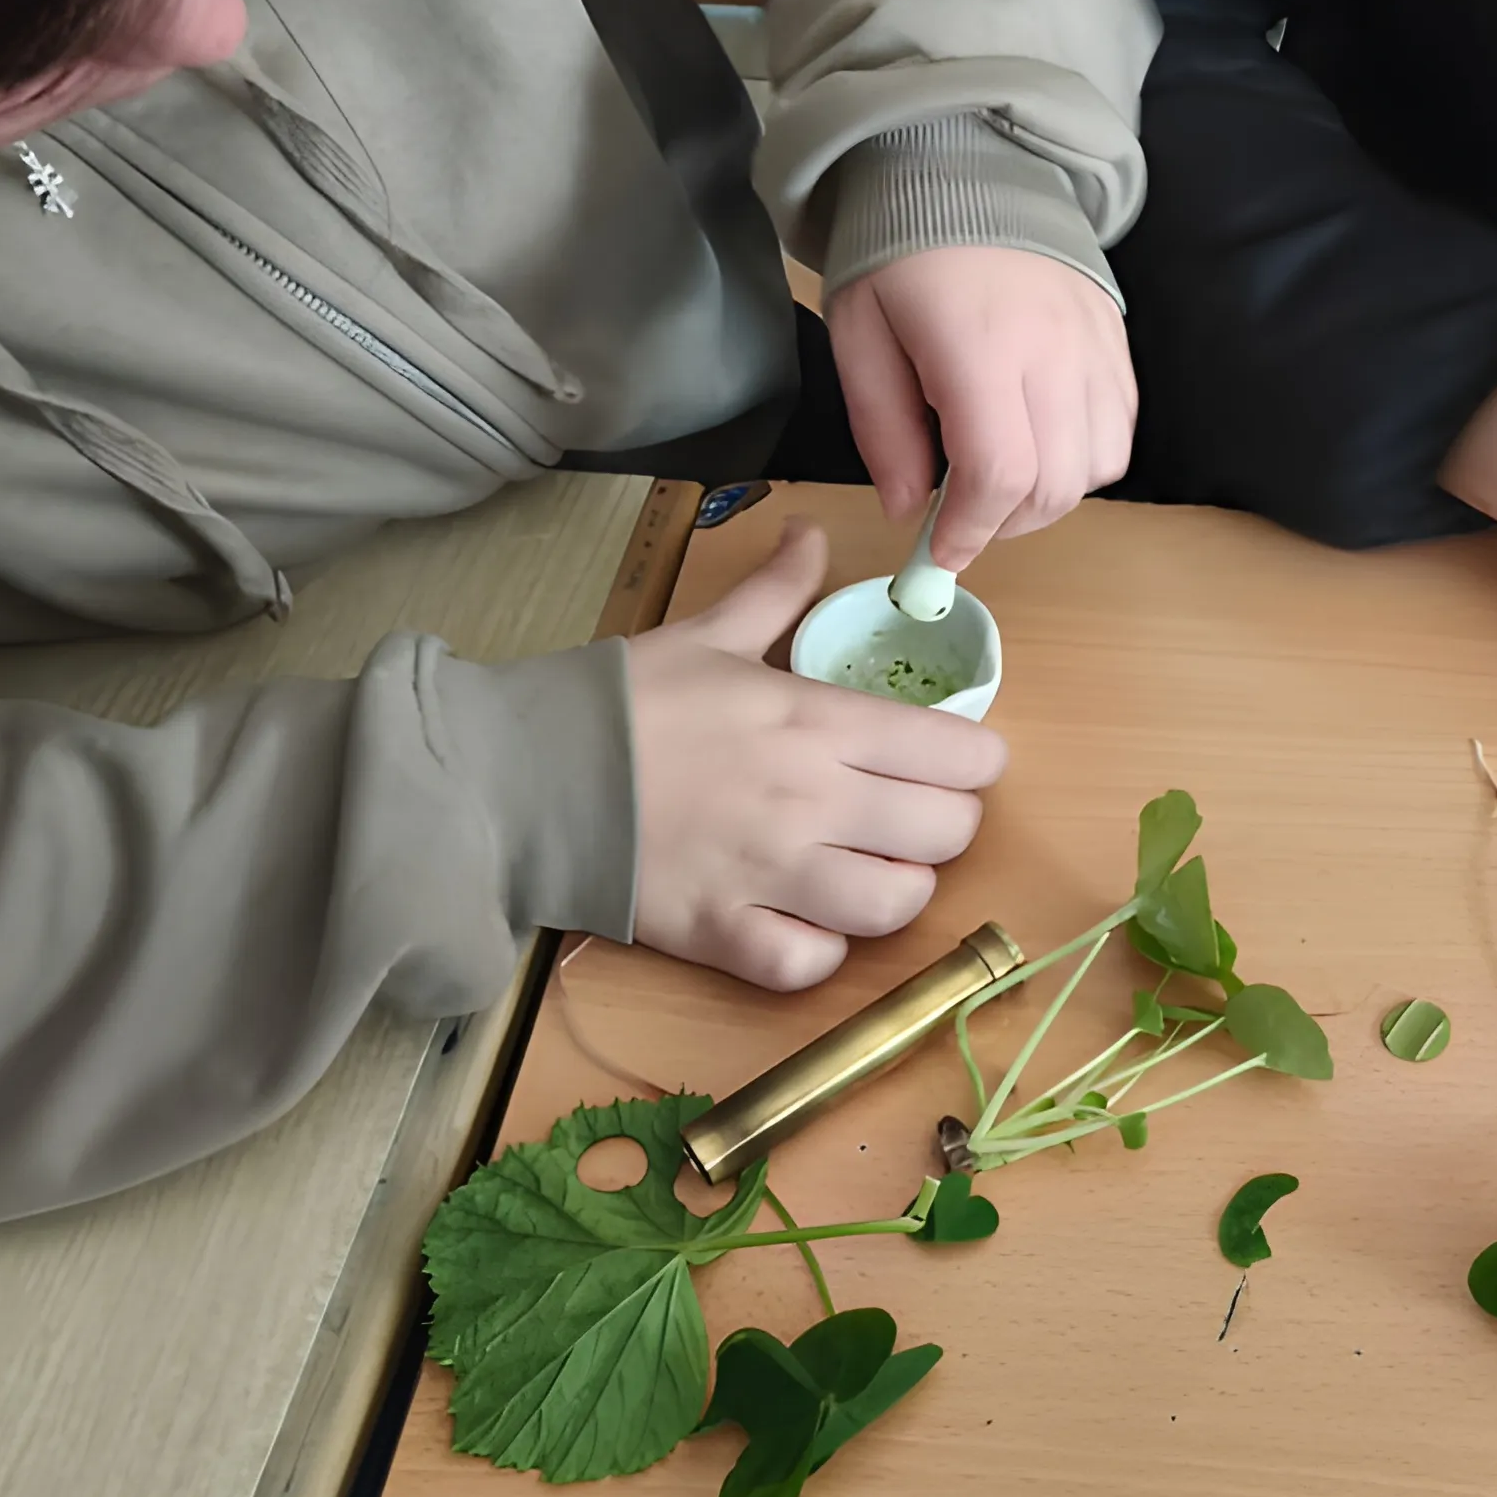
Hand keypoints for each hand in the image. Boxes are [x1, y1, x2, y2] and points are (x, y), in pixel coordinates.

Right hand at [622, 523, 1007, 988]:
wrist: (521, 773)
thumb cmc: (620, 701)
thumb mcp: (709, 632)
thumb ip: (778, 589)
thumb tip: (812, 530)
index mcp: (819, 721)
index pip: (959, 753)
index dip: (974, 761)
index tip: (952, 760)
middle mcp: (813, 801)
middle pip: (948, 832)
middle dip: (947, 824)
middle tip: (912, 815)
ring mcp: (771, 874)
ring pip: (896, 905)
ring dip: (897, 890)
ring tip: (870, 871)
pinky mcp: (724, 933)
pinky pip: (811, 965)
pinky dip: (821, 953)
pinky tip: (806, 923)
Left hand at [829, 244, 1134, 567]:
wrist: (966, 164)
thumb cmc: (898, 250)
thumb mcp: (860, 335)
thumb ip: (883, 428)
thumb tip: (908, 510)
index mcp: (980, 347)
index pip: (999, 472)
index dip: (971, 530)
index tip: (940, 552)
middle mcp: (1053, 351)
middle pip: (1056, 483)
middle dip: (1006, 523)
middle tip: (963, 518)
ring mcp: (1094, 345)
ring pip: (1101, 464)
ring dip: (1050, 495)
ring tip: (1003, 479)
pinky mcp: (1116, 339)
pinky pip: (1121, 427)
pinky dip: (1086, 457)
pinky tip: (1042, 442)